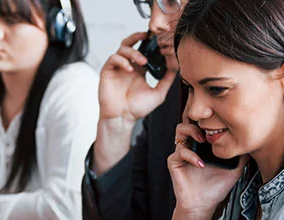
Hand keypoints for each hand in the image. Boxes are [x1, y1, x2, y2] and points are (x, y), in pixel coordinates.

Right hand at [93, 32, 178, 173]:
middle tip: (148, 36)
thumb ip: (167, 78)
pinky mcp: (107, 71)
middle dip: (138, 36)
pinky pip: (113, 58)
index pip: (144, 50)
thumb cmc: (137, 109)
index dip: (150, 43)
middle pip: (131, 43)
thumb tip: (176, 63)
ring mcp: (117, 68)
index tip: (159, 39)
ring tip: (142, 61)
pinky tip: (129, 68)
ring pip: (122, 48)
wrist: (122, 119)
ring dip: (134, 51)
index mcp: (139, 70)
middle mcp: (128, 66)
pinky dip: (122, 60)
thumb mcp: (159, 92)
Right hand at [168, 123, 246, 218]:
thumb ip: (242, 156)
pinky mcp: (174, 163)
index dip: (210, 119)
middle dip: (199, 120)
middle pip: (190, 121)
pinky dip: (190, 156)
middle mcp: (192, 146)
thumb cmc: (216, 188)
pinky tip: (201, 164)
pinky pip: (179, 152)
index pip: (204, 124)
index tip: (221, 122)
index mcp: (204, 145)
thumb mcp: (235, 169)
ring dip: (191, 131)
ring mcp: (182, 153)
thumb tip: (254, 143)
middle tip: (210, 128)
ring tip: (203, 140)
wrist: (204, 205)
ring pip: (180, 130)